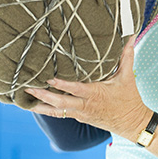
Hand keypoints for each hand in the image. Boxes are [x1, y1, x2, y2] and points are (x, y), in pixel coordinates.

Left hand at [25, 35, 151, 141]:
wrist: (131, 123)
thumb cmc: (129, 98)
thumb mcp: (127, 76)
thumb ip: (127, 55)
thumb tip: (131, 36)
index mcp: (96, 93)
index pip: (76, 89)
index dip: (63, 85)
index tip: (49, 78)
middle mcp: (85, 105)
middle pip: (61, 103)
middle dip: (44, 96)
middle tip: (29, 88)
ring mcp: (81, 113)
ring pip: (57, 111)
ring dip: (41, 105)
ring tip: (26, 97)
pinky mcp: (80, 116)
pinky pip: (60, 114)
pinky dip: (48, 110)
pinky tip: (36, 106)